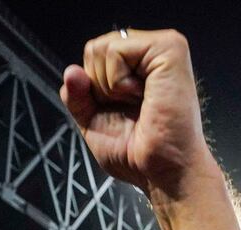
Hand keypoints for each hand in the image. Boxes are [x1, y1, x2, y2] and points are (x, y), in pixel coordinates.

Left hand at [59, 29, 214, 199]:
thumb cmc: (135, 153)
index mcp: (137, 67)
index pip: (93, 56)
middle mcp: (150, 53)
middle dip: (99, 86)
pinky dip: (118, 82)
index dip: (92, 87)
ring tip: (138, 102)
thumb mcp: (92, 121)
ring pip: (103, 48)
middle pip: (95, 48)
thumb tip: (70, 72)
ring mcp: (162, 47)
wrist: (159, 171)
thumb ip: (77, 96)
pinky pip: (116, 51)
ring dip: (110, 86)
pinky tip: (142, 96)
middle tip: (130, 107)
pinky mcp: (170, 49)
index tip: (119, 109)